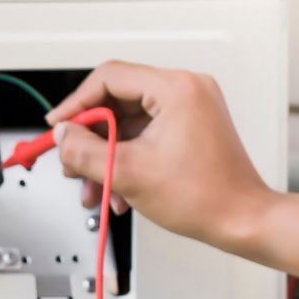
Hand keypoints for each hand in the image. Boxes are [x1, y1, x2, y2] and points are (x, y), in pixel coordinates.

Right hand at [45, 61, 276, 252]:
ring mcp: (190, 109)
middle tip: (71, 160)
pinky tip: (116, 188)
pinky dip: (125, 159)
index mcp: (176, 89)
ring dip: (105, 155)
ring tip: (93, 184)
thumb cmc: (205, 197)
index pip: (109, 78)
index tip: (58, 126)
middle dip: (89, 137)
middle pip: (116, 101)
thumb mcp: (127, 172)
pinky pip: (144, 135)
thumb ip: (84, 150)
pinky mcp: (189, 128)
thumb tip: (62, 137)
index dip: (75, 104)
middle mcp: (186, 91)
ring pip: (127, 123)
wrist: (241, 220)